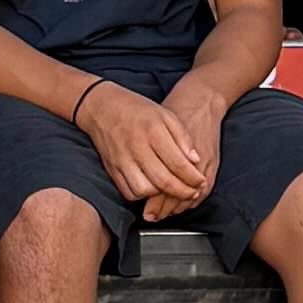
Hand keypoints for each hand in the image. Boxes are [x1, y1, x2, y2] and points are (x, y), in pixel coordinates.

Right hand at [79, 79, 213, 212]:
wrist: (101, 107)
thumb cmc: (137, 110)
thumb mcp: (165, 115)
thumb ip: (183, 137)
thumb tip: (195, 160)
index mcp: (152, 131)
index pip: (177, 163)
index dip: (193, 178)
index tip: (201, 182)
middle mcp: (136, 147)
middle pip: (163, 180)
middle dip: (182, 191)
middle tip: (193, 192)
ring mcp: (121, 160)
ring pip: (144, 190)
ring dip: (161, 195)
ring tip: (172, 189)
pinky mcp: (112, 169)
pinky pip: (128, 192)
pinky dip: (142, 195)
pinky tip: (152, 188)